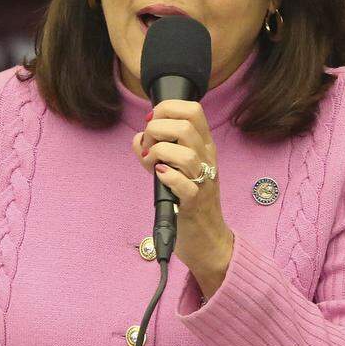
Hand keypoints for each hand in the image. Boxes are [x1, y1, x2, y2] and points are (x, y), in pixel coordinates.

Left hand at [131, 99, 233, 285]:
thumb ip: (155, 150)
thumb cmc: (187, 200)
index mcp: (204, 146)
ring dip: (159, 153)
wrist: (207, 237)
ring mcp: (203, 180)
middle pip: (186, 127)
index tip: (150, 121)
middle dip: (157, 129)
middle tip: (148, 146)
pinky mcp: (195, 202)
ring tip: (151, 162)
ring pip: (186, 153)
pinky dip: (167, 176)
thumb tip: (138, 138)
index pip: (194, 110)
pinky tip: (159, 175)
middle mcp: (207, 159)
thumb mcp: (174, 168)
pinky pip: (184, 183)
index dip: (167, 108)